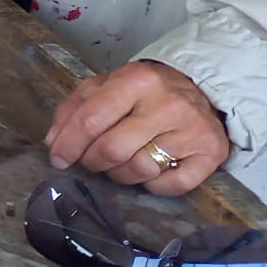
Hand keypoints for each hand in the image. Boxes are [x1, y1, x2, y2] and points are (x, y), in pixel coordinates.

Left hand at [45, 61, 232, 196]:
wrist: (200, 87)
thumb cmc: (144, 91)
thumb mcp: (105, 87)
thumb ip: (75, 110)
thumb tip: (54, 143)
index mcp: (136, 80)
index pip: (91, 120)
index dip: (68, 144)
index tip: (58, 158)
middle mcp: (168, 104)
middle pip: (113, 149)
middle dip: (93, 161)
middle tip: (91, 161)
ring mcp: (193, 130)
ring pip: (140, 170)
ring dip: (120, 174)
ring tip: (120, 163)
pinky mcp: (212, 153)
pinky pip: (171, 186)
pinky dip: (153, 185)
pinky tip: (151, 170)